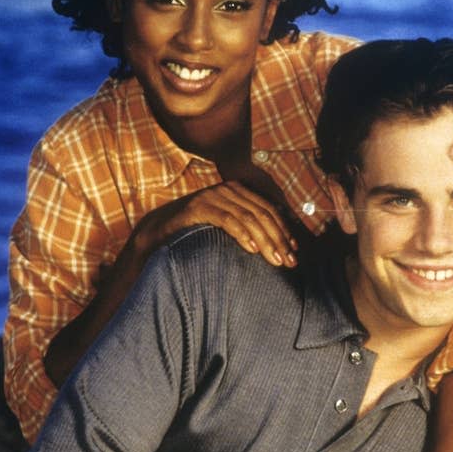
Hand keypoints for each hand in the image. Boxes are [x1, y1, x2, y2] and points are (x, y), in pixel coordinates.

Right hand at [132, 182, 296, 267]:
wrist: (157, 230)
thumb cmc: (196, 233)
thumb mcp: (225, 228)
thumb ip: (246, 229)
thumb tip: (276, 245)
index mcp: (238, 192)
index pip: (268, 210)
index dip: (284, 230)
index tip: (295, 251)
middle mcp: (228, 189)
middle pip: (262, 214)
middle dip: (279, 238)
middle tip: (290, 261)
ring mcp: (213, 196)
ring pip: (248, 217)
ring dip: (266, 240)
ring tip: (276, 260)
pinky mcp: (199, 206)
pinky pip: (227, 220)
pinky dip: (242, 234)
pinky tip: (253, 250)